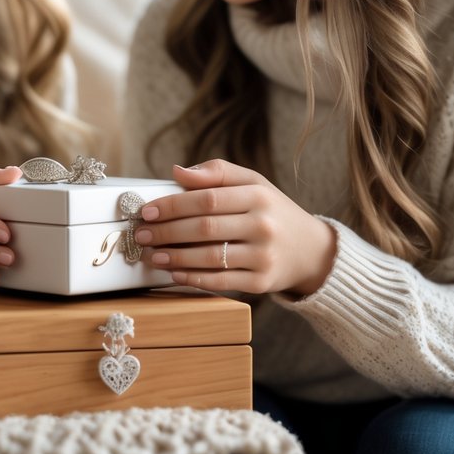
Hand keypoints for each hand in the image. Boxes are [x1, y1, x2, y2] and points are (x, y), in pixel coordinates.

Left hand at [137, 159, 335, 295]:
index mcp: (259, 195)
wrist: (310, 250)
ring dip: (175, 258)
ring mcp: (264, 256)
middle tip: (142, 234)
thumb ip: (217, 173)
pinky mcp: (262, 282)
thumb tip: (177, 171)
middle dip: (167, 232)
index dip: (173, 205)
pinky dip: (194, 278)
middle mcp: (264, 225)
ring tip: (151, 255)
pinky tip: (174, 274)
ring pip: (211, 257)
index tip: (148, 210)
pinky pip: (221, 281)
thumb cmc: (272, 211)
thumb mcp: (253, 183)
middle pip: (205, 228)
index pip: (207, 199)